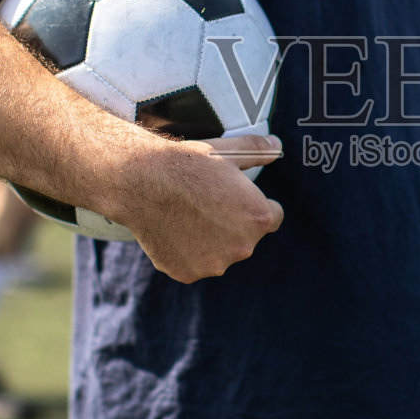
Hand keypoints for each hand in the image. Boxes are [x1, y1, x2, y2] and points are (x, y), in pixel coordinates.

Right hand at [112, 134, 284, 282]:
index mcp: (260, 217)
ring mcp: (215, 264)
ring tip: (187, 215)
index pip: (273, 217)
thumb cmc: (188, 164)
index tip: (237, 199)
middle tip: (206, 203)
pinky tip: (173, 230)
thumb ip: (258, 150)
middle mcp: (243, 247)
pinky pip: (194, 264)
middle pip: (246, 238)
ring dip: (211, 241)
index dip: (255, 206)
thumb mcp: (227, 151)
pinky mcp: (188, 273)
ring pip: (220, 253)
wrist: (143, 181)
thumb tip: (276, 145)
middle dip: (232, 224)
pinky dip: (186, 252)